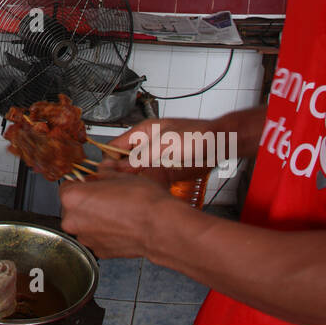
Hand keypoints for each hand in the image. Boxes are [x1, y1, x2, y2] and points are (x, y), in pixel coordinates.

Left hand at [59, 168, 176, 258]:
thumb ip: (102, 174)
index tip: (91, 184)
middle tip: (106, 198)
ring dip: (94, 219)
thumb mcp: (119, 176)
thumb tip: (101, 172)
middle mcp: (73, 220)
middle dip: (86, 202)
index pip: (66, 186)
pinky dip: (104, 232)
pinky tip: (120, 226)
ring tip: (116, 213)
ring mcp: (86, 239)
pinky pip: (96, 237)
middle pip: (72, 207)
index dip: (81, 183)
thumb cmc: (141, 200)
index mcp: (72, 198)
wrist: (160, 226)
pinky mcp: (99, 252)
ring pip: (84, 224)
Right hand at [103, 117, 222, 184]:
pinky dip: (148, 186)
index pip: (115, 146)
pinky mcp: (165, 170)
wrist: (220, 146)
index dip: (109, 161)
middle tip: (119, 187)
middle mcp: (147, 146)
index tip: (106, 176)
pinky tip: (149, 191)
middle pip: (124, 162)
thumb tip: (118, 168)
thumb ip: (139, 158)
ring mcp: (156, 158)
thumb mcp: (163, 146)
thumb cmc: (197, 136)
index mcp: (142, 133)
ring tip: (133, 191)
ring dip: (134, 182)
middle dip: (120, 174)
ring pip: (136, 173)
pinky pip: (150, 180)